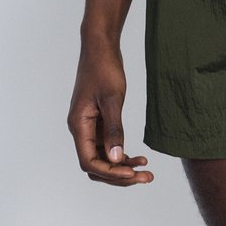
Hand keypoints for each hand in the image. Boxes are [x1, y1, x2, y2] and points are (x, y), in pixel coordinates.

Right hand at [67, 41, 153, 185]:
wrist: (101, 48)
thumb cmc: (104, 69)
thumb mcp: (112, 99)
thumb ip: (114, 129)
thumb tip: (116, 158)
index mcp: (78, 126)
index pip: (89, 162)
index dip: (110, 172)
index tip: (132, 173)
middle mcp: (81, 130)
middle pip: (96, 165)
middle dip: (119, 175)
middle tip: (146, 177)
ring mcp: (89, 126)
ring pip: (103, 158)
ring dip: (123, 167)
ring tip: (146, 171)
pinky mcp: (98, 121)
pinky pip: (108, 146)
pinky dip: (122, 153)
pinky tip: (139, 157)